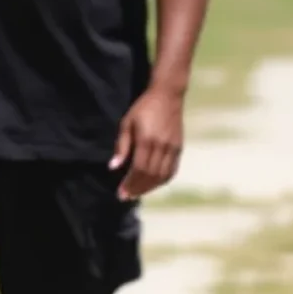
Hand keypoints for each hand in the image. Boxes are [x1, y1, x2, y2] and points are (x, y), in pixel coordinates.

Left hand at [110, 86, 183, 200]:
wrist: (167, 96)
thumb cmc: (142, 108)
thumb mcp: (127, 122)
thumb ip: (121, 146)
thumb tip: (113, 167)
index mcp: (147, 140)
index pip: (139, 169)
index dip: (130, 183)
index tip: (121, 193)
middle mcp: (162, 146)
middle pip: (150, 175)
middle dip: (138, 188)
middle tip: (126, 196)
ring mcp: (173, 148)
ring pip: (162, 176)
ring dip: (150, 188)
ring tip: (137, 193)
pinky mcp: (179, 148)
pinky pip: (172, 171)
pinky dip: (162, 181)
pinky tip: (153, 185)